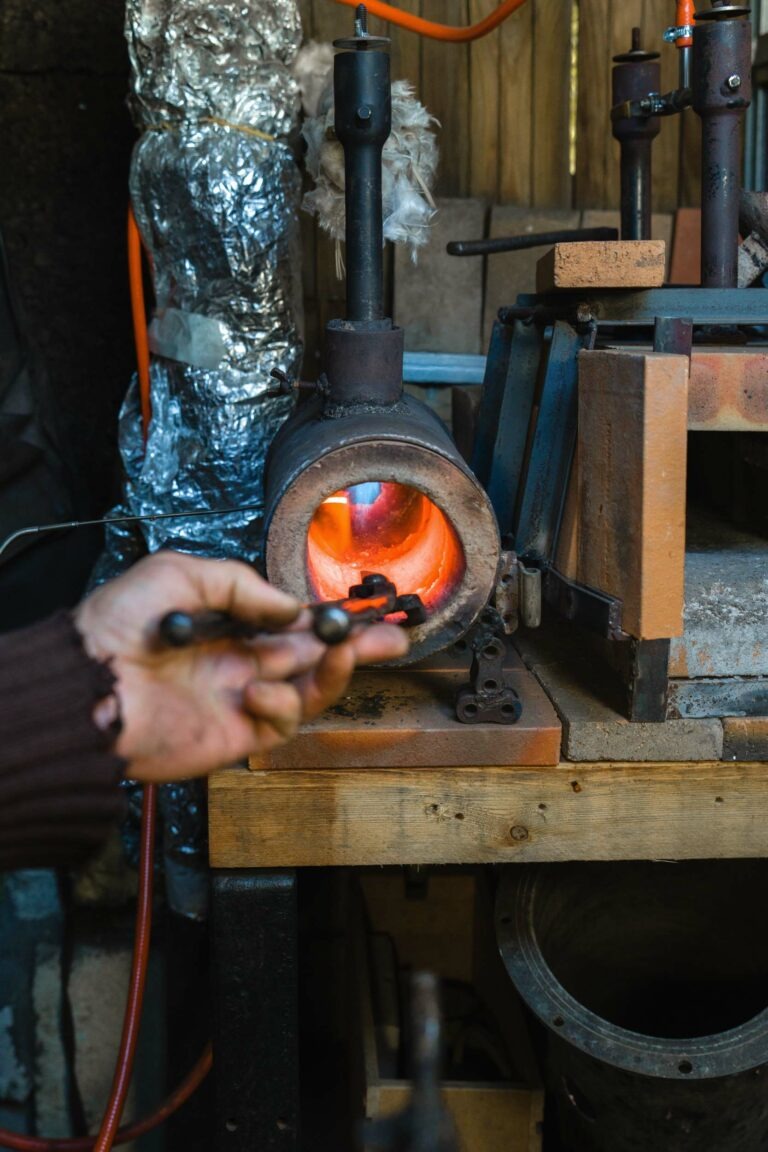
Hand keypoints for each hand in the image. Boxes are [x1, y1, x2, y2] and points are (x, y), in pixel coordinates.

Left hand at [74, 551, 408, 780]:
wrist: (88, 685)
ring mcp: (239, 699)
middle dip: (357, 648)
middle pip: (314, 657)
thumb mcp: (181, 573)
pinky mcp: (236, 735)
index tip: (364, 609)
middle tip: (395, 639)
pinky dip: (280, 705)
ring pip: (308, 691)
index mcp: (228, 626)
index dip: (330, 618)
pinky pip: (280, 723)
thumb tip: (290, 606)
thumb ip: (241, 585)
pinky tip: (255, 690)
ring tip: (344, 652)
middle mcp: (239, 662)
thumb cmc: (121, 625)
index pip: (292, 622)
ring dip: (333, 672)